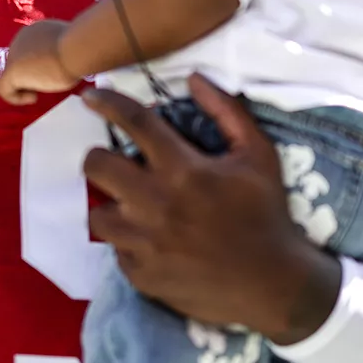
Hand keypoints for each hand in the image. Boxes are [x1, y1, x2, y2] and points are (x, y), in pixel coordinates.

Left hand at [0, 20, 78, 104]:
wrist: (77, 49)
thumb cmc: (81, 47)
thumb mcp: (72, 47)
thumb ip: (63, 51)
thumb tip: (68, 60)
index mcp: (37, 30)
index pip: (32, 50)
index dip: (41, 65)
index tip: (55, 73)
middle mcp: (22, 37)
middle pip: (21, 62)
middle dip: (33, 75)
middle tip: (49, 83)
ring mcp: (15, 53)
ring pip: (13, 75)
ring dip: (25, 86)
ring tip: (40, 92)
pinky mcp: (12, 70)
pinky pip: (4, 89)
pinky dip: (16, 97)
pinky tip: (33, 97)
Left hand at [81, 74, 340, 342]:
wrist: (272, 285)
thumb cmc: (265, 213)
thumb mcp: (258, 155)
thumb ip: (226, 112)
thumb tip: (193, 78)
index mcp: (182, 169)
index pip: (134, 122)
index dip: (107, 103)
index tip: (90, 96)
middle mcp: (154, 203)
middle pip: (96, 167)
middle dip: (100, 157)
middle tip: (117, 163)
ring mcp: (143, 243)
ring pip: (97, 214)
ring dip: (112, 205)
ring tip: (131, 206)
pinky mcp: (140, 275)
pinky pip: (116, 249)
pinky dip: (129, 241)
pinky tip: (150, 239)